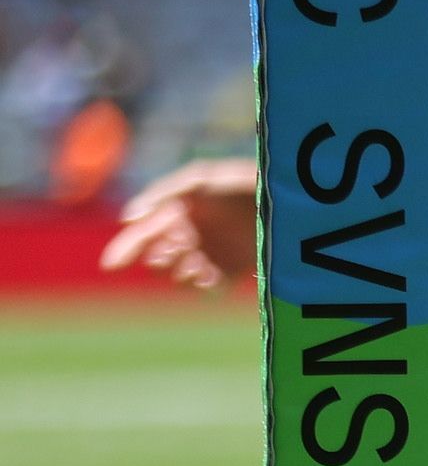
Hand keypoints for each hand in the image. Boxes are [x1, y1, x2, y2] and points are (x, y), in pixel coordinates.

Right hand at [99, 159, 258, 291]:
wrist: (279, 200)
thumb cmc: (237, 182)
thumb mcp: (198, 179)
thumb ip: (163, 193)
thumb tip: (130, 216)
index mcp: (175, 214)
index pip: (141, 235)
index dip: (124, 250)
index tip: (110, 266)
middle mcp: (188, 236)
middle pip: (157, 258)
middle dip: (159, 257)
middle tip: (177, 247)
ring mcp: (208, 254)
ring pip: (180, 275)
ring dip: (180, 272)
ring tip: (195, 260)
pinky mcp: (231, 270)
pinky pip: (207, 286)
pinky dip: (202, 284)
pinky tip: (207, 275)